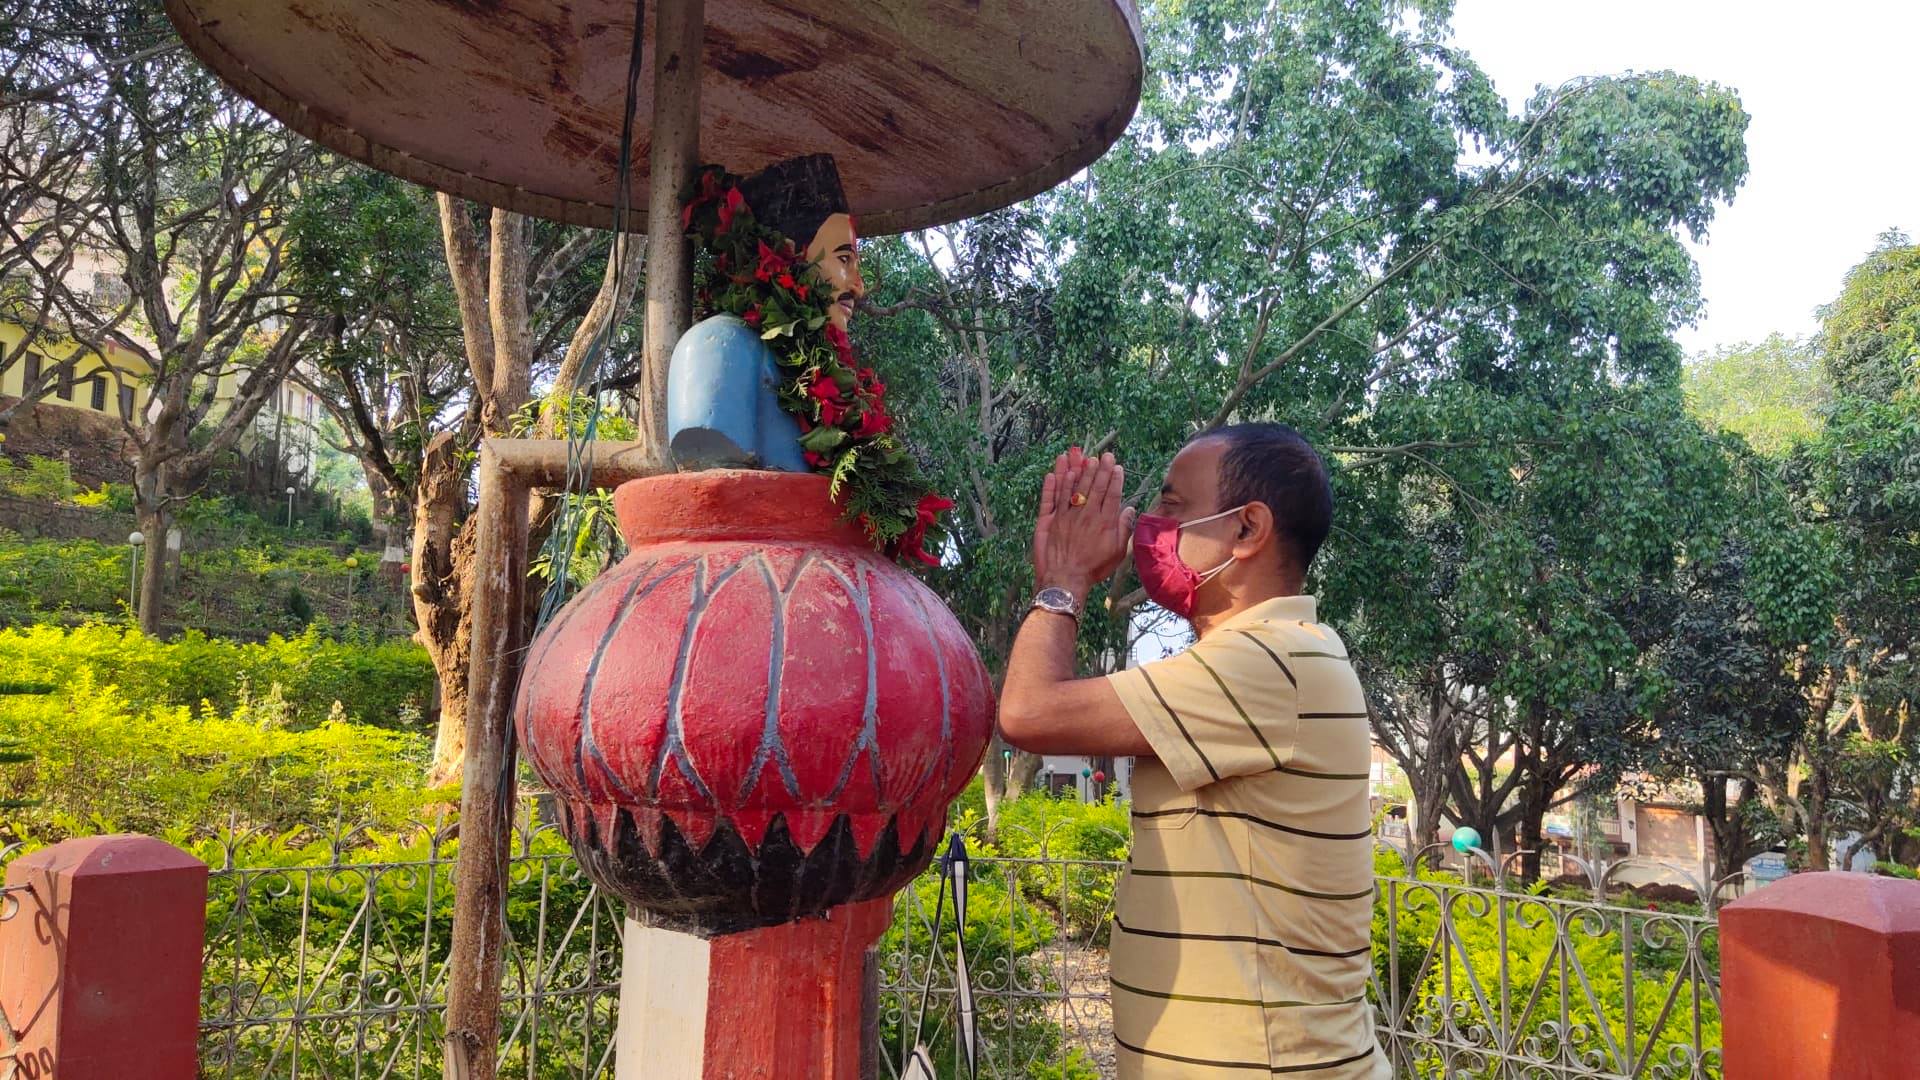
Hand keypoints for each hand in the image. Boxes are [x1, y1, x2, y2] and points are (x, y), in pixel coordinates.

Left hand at [1031, 446, 1136, 598]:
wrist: (1065, 579)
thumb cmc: (1093, 569)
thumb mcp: (1117, 553)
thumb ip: (1124, 529)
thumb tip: (1130, 510)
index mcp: (1104, 522)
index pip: (1111, 494)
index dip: (1114, 479)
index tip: (1116, 466)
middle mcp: (1087, 515)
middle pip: (1094, 487)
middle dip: (1100, 469)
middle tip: (1104, 455)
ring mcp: (1068, 516)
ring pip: (1074, 488)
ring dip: (1079, 471)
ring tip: (1084, 457)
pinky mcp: (1051, 520)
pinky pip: (1053, 498)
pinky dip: (1055, 485)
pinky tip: (1058, 473)